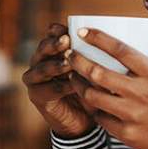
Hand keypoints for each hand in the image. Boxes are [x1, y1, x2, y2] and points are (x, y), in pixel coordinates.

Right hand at [22, 23, 97, 138]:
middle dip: (54, 44)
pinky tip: (72, 85)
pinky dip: (60, 87)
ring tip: (69, 63)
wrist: (84, 120)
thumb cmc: (92, 89)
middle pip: (43, 48)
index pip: (52, 35)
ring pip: (42, 68)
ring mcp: (35, 79)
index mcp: (54, 50)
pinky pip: (46, 89)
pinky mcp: (36, 96)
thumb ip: (95, 57)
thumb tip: (111, 41)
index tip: (68, 28)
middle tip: (66, 41)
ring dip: (56, 65)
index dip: (58, 30)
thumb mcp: (95, 70)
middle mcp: (41, 61)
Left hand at [66, 28, 147, 148]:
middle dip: (78, 61)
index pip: (120, 50)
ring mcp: (133, 115)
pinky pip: (100, 117)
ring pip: (93, 96)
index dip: (98, 38)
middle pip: (98, 73)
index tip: (82, 32)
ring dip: (79, 85)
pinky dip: (93, 108)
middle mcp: (142, 93)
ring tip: (74, 77)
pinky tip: (90, 101)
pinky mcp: (126, 133)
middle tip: (69, 55)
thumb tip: (138, 38)